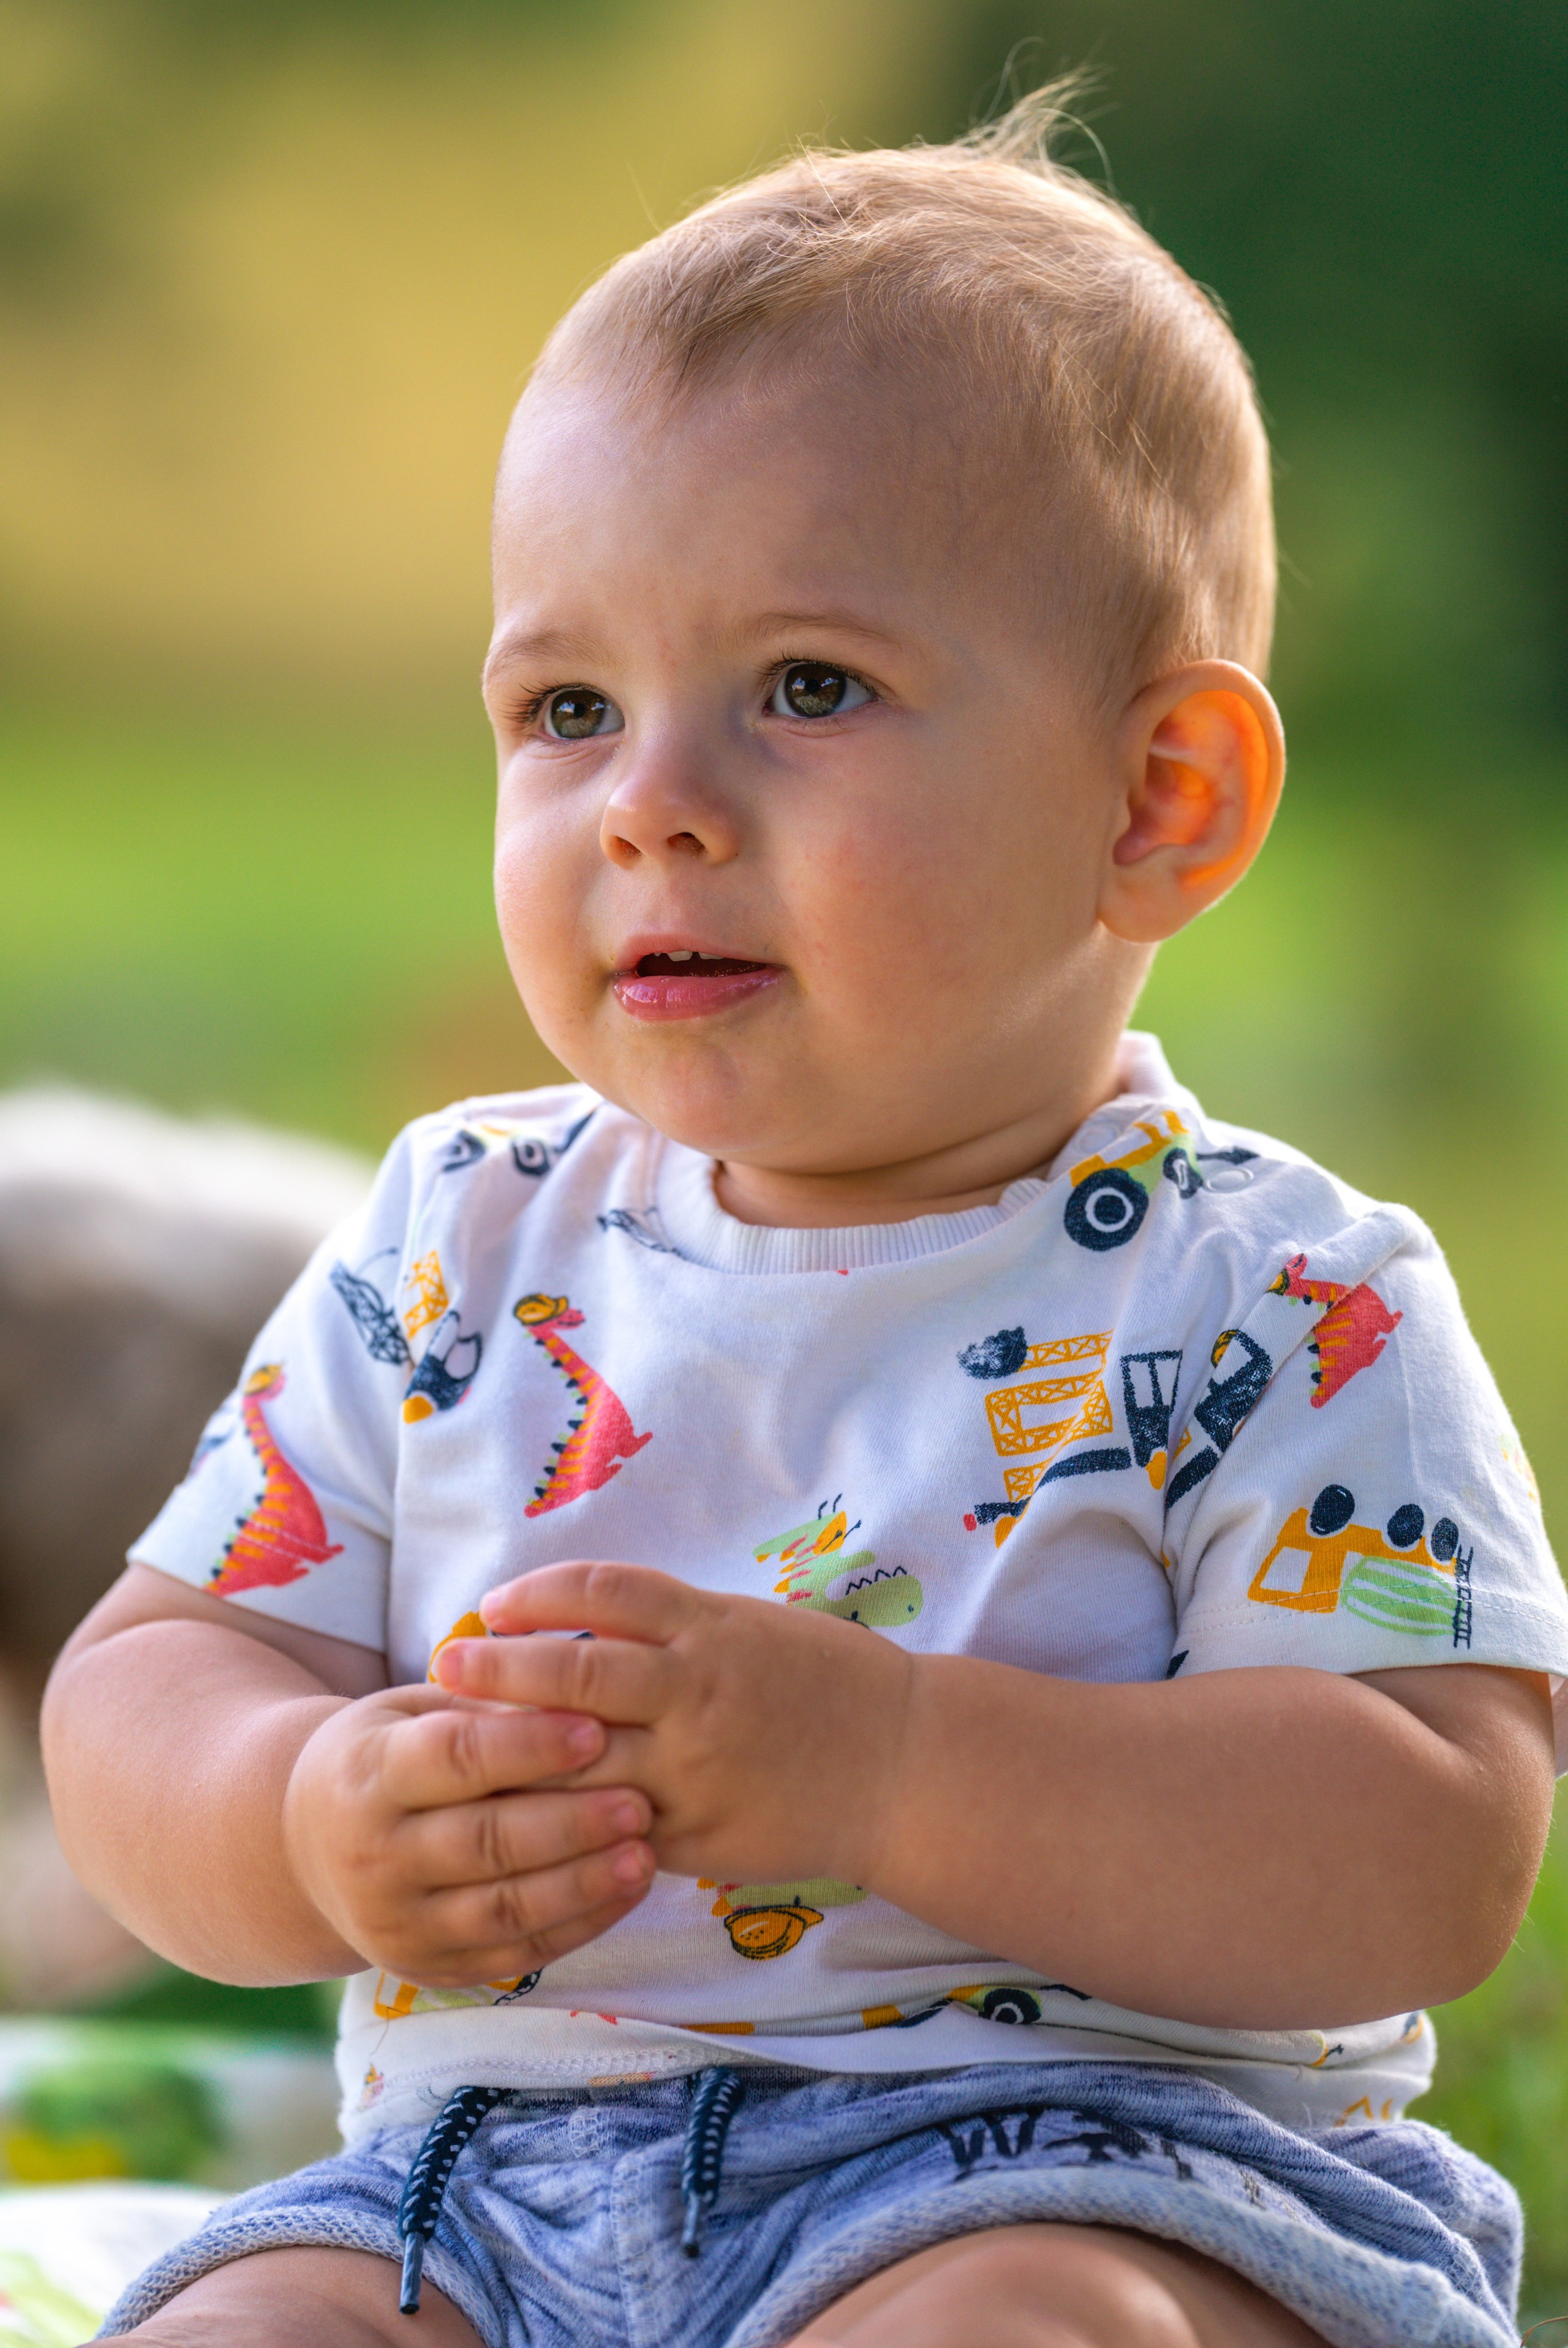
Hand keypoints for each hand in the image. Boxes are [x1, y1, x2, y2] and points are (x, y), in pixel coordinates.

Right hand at [279, 1684, 655, 1986]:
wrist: (306, 1847)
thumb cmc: (386, 1755)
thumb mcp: (410, 1712)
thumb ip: (480, 1708)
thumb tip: (571, 1693)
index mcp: (367, 1774)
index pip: (453, 1759)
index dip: (527, 1746)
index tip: (597, 1728)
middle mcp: (374, 1856)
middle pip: (484, 1842)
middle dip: (570, 1823)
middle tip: (640, 1800)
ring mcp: (397, 1924)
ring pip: (503, 1909)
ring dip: (583, 1883)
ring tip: (645, 1852)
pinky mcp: (428, 1969)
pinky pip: (514, 1954)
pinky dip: (577, 1926)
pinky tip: (626, 1891)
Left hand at [432, 1563, 912, 1891]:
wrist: (902, 1768)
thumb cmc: (827, 1684)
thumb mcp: (753, 1626)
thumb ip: (675, 1626)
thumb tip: (582, 1621)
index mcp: (712, 1629)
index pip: (605, 1595)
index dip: (540, 1595)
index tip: (494, 1604)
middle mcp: (697, 1693)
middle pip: (575, 1676)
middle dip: (500, 1670)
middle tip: (445, 1663)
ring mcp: (694, 1769)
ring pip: (579, 1762)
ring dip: (510, 1754)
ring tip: (455, 1745)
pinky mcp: (695, 1834)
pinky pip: (611, 1826)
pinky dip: (561, 1820)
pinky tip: (517, 1816)